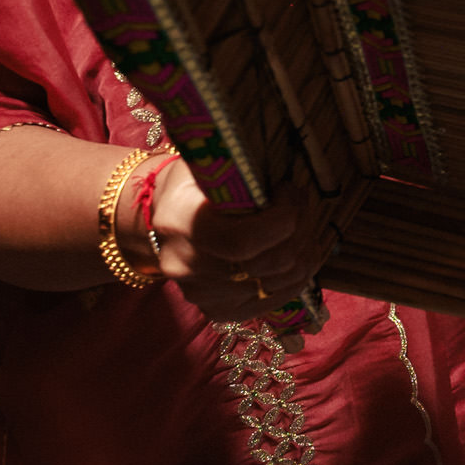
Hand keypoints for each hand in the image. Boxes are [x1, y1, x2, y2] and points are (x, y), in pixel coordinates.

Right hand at [124, 160, 327, 325]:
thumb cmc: (190, 185)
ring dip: (305, 251)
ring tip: (304, 225)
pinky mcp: (220, 310)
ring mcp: (202, 295)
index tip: (291, 193)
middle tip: (303, 205)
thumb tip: (282, 153)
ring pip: (279, 282)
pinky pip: (275, 299)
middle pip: (268, 263)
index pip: (241, 242)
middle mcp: (187, 266)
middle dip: (300, 230)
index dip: (282, 220)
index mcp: (179, 224)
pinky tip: (300, 250)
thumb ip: (236, 169)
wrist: (159, 221)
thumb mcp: (204, 164)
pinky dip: (298, 275)